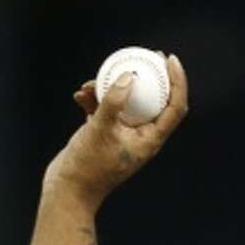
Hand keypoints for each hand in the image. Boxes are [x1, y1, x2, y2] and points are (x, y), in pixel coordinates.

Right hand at [41, 53, 188, 209]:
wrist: (67, 190)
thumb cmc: (87, 167)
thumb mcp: (99, 129)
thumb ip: (114, 102)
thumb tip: (129, 76)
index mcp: (150, 140)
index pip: (174, 108)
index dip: (177, 82)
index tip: (169, 59)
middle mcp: (140, 137)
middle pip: (154, 100)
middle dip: (151, 76)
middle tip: (146, 54)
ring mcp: (123, 135)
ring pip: (126, 101)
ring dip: (112, 86)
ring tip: (92, 81)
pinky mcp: (106, 133)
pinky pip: (107, 108)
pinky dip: (95, 99)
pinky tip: (80, 95)